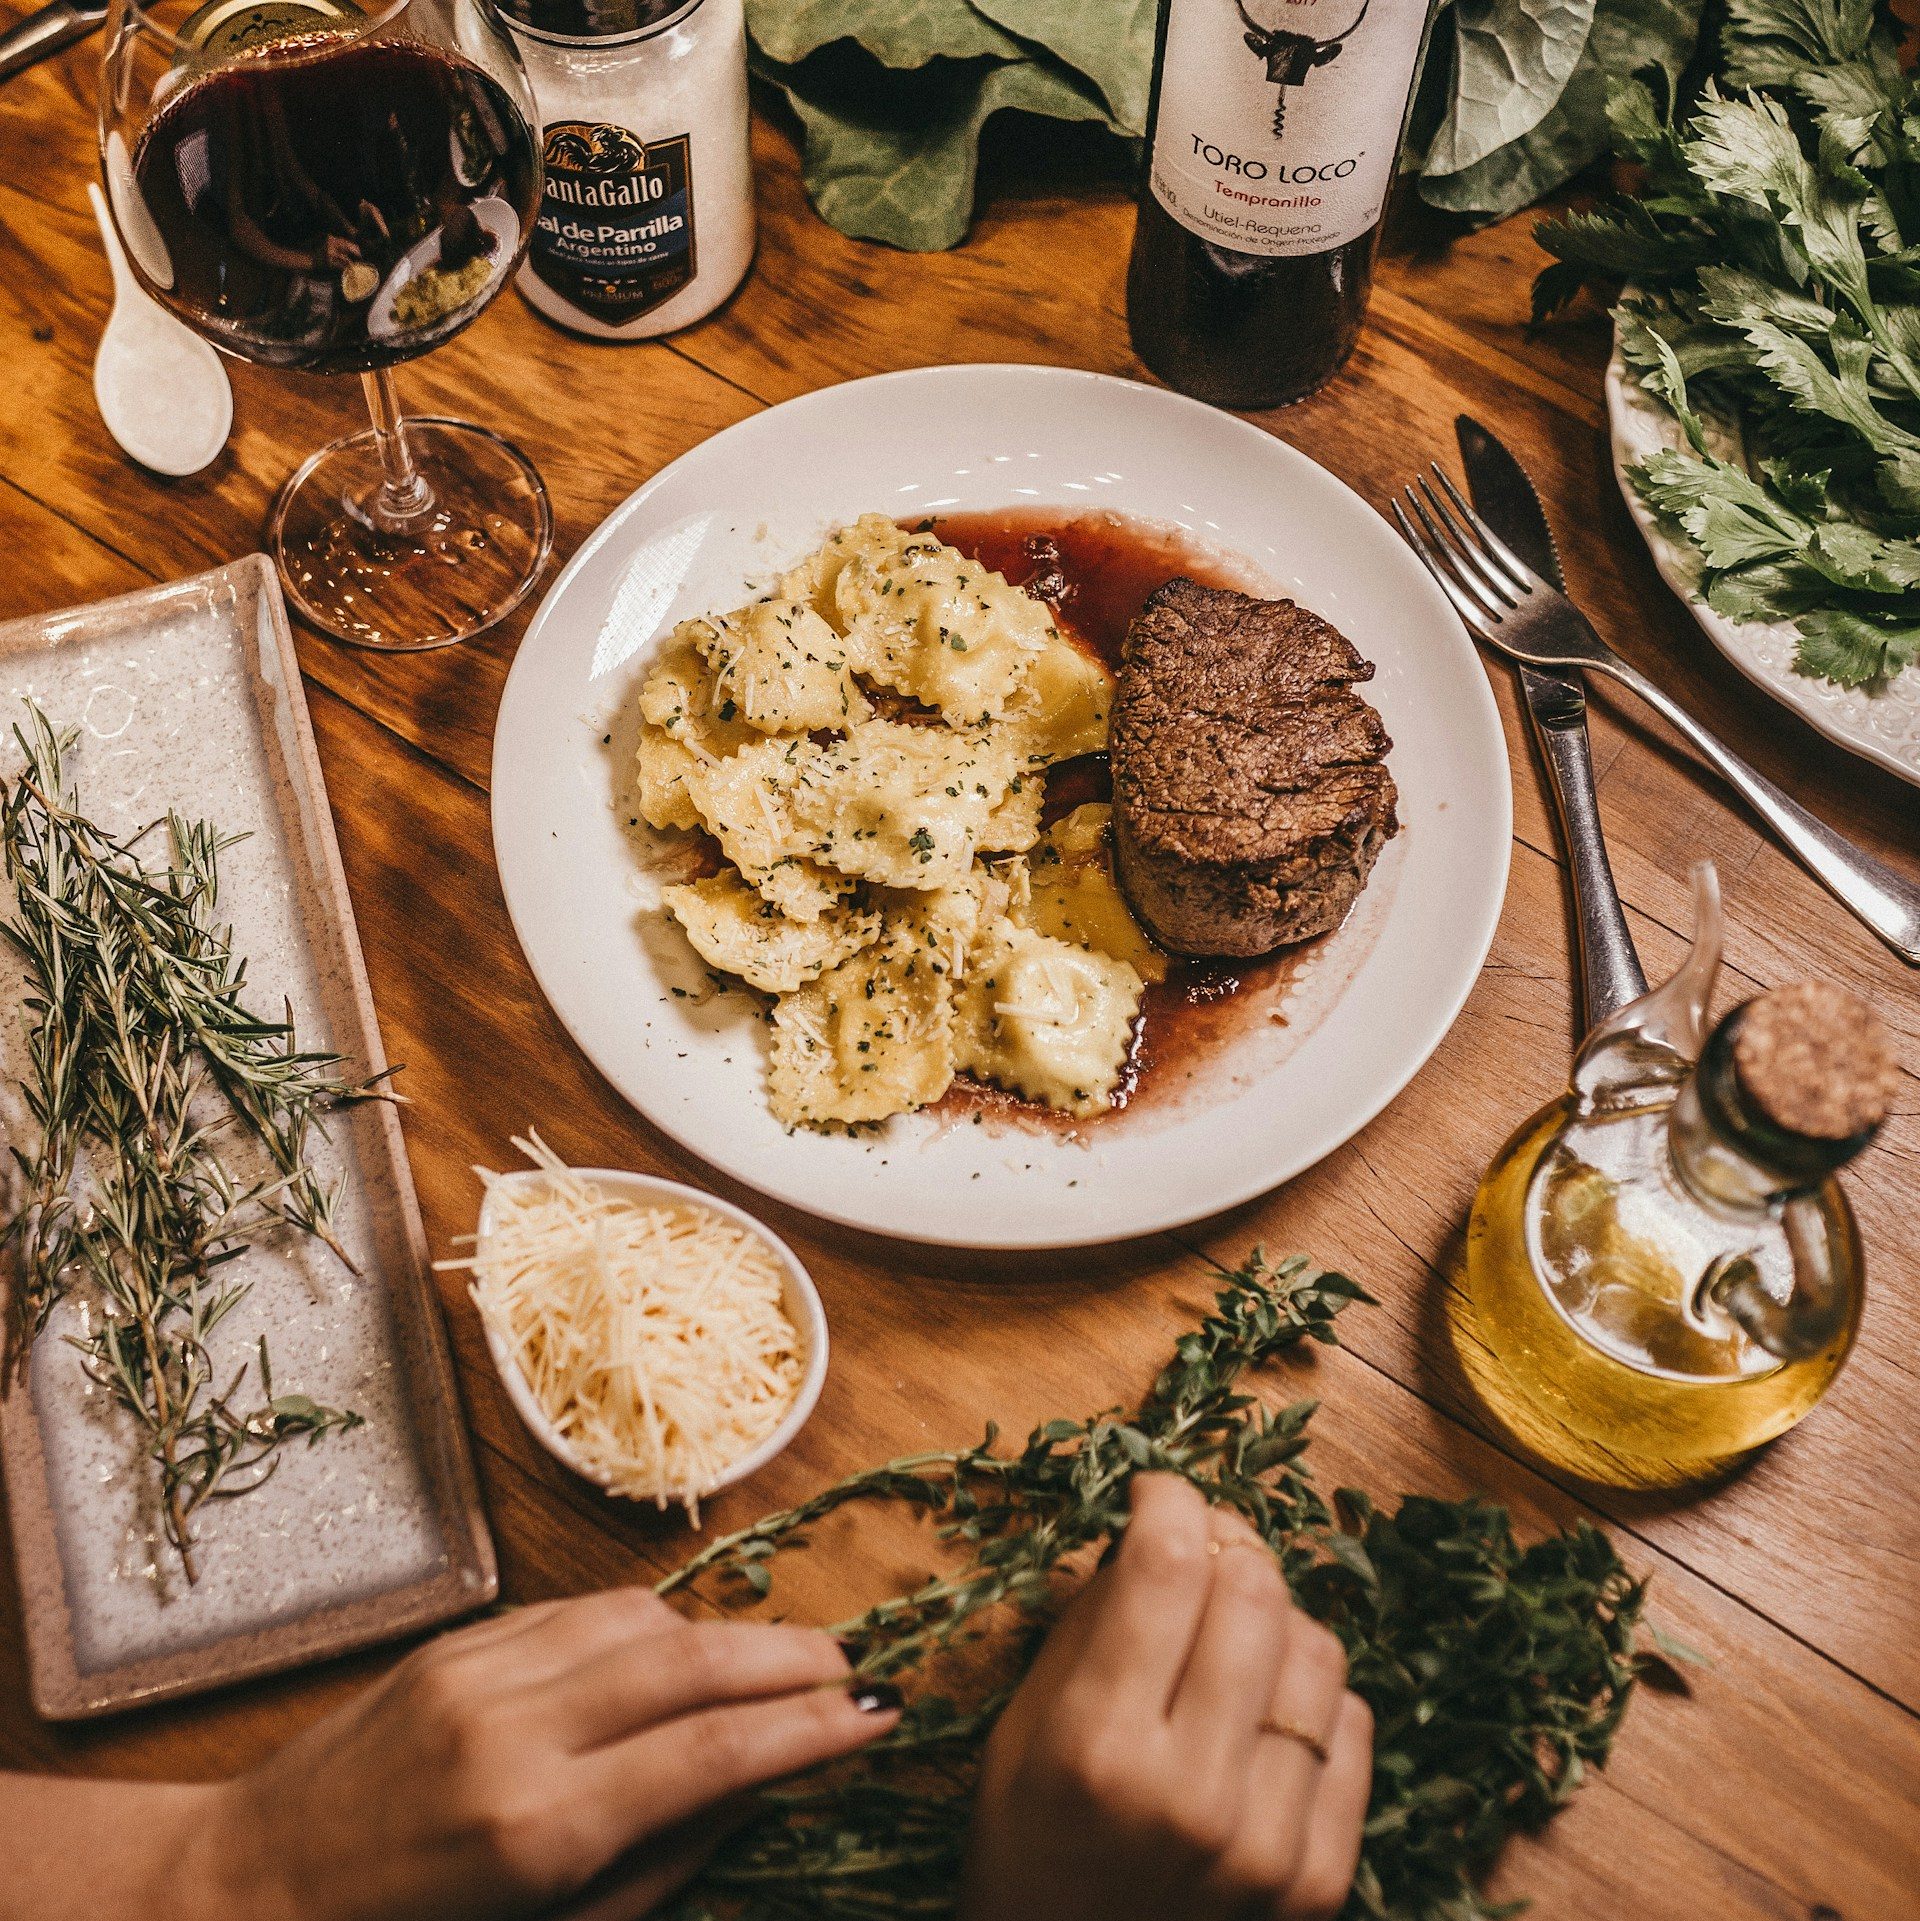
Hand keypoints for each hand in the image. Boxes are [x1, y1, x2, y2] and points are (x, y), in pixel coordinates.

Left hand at [202, 1586, 898, 1920]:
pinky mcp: (459, 1640)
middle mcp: (515, 1729)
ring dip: (724, 1634)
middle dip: (792, 1657)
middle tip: (854, 1668)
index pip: (713, 1752)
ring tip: (774, 1666)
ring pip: (646, 1616)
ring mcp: (481, 1670)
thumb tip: (758, 1792)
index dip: (812, 1729)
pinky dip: (651, 1623)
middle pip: (694, 1659)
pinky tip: (679, 1650)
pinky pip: (585, 1609)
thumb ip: (661, 1865)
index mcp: (538, 1828)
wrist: (246, 1889)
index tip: (879, 1717)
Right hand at [959, 1474, 1371, 1920]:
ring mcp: (1266, 1843)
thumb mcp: (1021, 1729)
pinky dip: (1311, 1691)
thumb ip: (1090, 1621)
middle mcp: (1191, 1793)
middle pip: (1253, 1592)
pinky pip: (1351, 1724)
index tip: (1157, 1490)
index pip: (1167, 1566)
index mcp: (1099, 1747)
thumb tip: (1156, 1524)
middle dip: (1225, 1541)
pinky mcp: (1319, 1878)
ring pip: (1317, 1647)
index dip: (1169, 1499)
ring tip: (1230, 1629)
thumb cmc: (1030, 1844)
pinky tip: (1262, 1702)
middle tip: (1199, 1545)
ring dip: (1274, 1611)